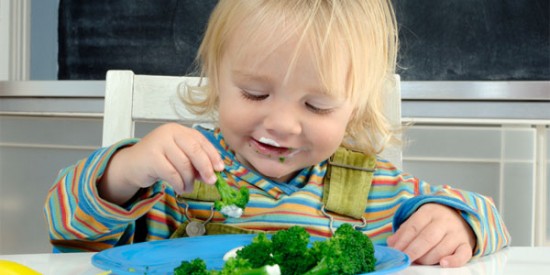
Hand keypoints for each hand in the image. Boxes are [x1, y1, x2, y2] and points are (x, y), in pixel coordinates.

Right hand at [98, 123, 223, 203]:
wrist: (131, 165)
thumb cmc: (159, 160)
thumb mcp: (179, 157)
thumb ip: (194, 161)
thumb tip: (213, 172)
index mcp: (179, 130)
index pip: (201, 141)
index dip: (213, 155)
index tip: (220, 168)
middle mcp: (169, 132)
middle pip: (195, 150)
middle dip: (205, 167)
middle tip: (211, 181)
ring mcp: (159, 143)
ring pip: (184, 164)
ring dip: (190, 180)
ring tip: (189, 188)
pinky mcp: (151, 157)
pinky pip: (172, 173)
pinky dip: (179, 184)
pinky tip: (181, 189)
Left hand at [387, 203, 475, 266]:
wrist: (459, 215)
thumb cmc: (431, 221)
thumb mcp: (417, 220)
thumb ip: (404, 231)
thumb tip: (391, 243)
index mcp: (429, 212)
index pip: (414, 226)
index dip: (403, 241)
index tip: (395, 252)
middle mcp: (444, 221)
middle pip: (427, 237)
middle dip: (414, 250)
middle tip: (405, 260)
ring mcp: (456, 233)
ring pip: (442, 248)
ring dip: (427, 258)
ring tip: (418, 262)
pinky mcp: (466, 244)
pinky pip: (463, 254)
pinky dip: (454, 261)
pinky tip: (443, 264)